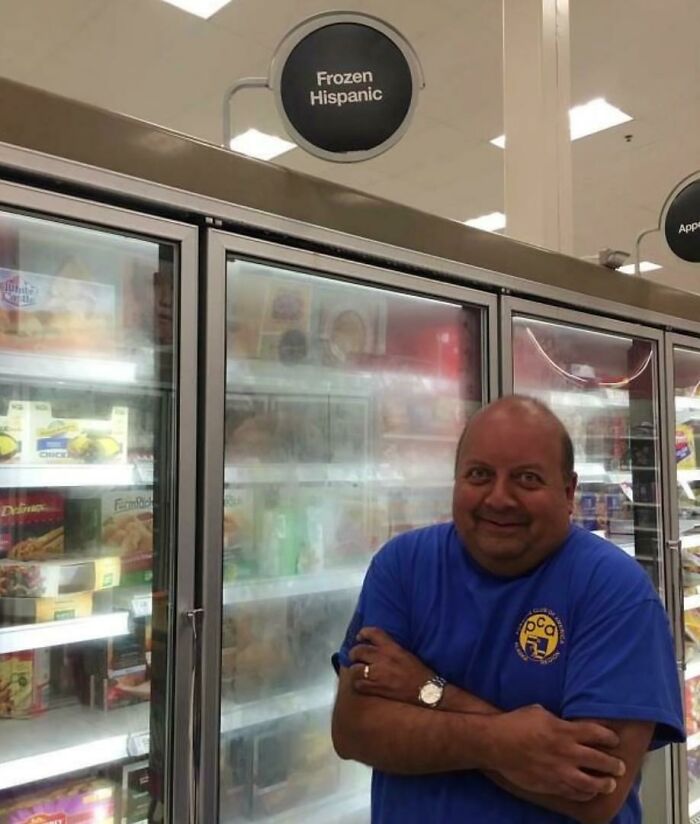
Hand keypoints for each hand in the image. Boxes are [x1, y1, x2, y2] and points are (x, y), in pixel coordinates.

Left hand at [348, 627, 432, 704]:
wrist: (425, 690)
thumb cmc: (417, 671)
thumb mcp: (404, 652)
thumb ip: (388, 647)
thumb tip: (375, 645)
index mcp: (391, 647)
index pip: (372, 633)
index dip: (363, 633)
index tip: (360, 637)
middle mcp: (382, 658)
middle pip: (358, 651)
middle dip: (354, 653)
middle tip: (355, 656)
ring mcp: (377, 674)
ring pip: (355, 668)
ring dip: (355, 669)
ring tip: (358, 670)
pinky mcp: (376, 688)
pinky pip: (358, 684)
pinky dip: (358, 683)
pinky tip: (362, 683)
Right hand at [490, 705, 624, 801]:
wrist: (497, 744)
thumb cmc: (516, 723)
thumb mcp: (539, 711)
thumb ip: (558, 720)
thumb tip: (567, 724)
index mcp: (565, 731)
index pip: (597, 734)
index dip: (610, 737)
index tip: (614, 740)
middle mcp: (568, 752)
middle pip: (601, 760)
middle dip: (614, 764)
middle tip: (620, 766)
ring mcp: (561, 772)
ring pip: (593, 783)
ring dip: (605, 784)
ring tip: (609, 783)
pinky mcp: (552, 785)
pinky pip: (575, 793)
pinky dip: (586, 794)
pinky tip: (589, 792)